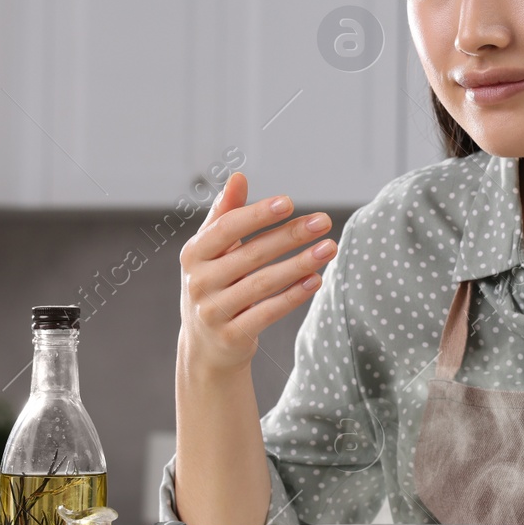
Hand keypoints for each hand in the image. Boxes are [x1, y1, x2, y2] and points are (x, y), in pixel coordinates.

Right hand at [178, 171, 338, 372]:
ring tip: (329, 248)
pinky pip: (267, 313)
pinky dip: (293, 296)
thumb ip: (225, 215)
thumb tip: (238, 177)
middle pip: (251, 254)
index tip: (289, 202)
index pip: (226, 228)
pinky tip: (316, 280)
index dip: (257, 215)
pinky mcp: (232, 336)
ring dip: (300, 264)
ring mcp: (213, 312)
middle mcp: (199, 282)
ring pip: (263, 284)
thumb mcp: (212, 252)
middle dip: (291, 236)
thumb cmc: (215, 286)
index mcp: (194, 254)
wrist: (205, 347)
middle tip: (324, 221)